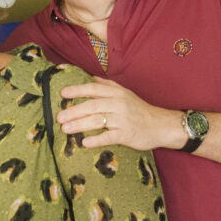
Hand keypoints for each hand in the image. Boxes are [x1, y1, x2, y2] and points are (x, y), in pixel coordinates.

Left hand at [58, 77, 183, 150]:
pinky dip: (96, 139)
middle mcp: (119, 104)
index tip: (63, 93)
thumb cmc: (139, 110)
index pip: (94, 89)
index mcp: (117, 93)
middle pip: (92, 106)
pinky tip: (84, 143)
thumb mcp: (125, 94)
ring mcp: (123, 119)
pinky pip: (109, 137)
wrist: (161, 125)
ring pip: (97, 121)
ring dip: (79, 125)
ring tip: (65, 129)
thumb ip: (107, 86)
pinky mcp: (127, 134)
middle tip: (59, 117)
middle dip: (73, 111)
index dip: (77, 90)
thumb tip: (91, 77)